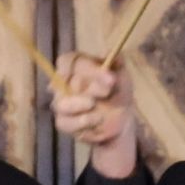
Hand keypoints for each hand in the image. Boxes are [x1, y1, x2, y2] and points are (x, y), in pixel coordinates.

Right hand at [52, 52, 136, 178]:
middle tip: (108, 89)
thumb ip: (117, 69)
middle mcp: (66, 84)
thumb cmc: (120, 95)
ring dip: (82, 107)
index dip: (76, 66)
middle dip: (88, 86)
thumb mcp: (124, 79)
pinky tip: (96, 122)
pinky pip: (65, 123)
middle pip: (63, 81)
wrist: (120, 122)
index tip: (94, 73)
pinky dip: (82, 124)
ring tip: (99, 110)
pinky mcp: (64, 123)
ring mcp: (62, 104)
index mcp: (79, 68)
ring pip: (60, 104)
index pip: (67, 61)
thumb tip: (110, 67)